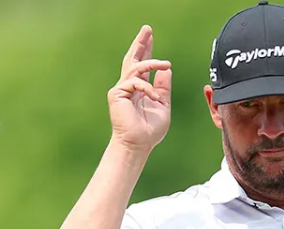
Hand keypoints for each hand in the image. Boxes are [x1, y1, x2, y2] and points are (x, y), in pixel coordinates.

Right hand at [108, 25, 171, 152]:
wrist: (138, 144)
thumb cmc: (150, 131)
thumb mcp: (163, 105)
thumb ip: (163, 87)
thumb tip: (166, 69)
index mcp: (139, 89)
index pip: (142, 65)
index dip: (146, 50)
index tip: (150, 36)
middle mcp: (128, 87)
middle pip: (133, 59)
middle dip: (140, 43)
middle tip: (147, 29)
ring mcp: (121, 90)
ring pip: (136, 68)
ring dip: (152, 63)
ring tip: (165, 63)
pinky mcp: (117, 94)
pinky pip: (135, 83)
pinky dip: (148, 89)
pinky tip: (154, 98)